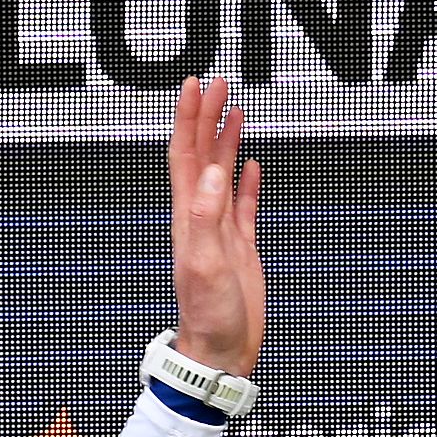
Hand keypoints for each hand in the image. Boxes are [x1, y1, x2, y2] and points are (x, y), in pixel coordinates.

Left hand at [165, 75, 265, 374]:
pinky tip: (251, 165)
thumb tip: (210, 174)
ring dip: (224, 141)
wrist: (221, 352)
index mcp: (189, 218)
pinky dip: (246, 182)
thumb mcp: (204, 265)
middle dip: (206, 118)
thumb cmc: (210, 318)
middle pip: (201, 156)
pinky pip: (242, 205)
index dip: (189, 120)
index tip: (195, 86)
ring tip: (232, 111)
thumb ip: (205, 218)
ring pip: (220, 174)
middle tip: (217, 84)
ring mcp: (220, 232)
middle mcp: (201, 219)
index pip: (185, 157)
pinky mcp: (238, 247)